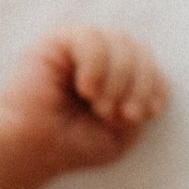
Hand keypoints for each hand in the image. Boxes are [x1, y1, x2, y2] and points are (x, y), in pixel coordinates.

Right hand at [0, 26, 168, 176]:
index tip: (142, 115)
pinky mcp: (57, 42)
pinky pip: (90, 37)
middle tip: (120, 115)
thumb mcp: (121, 134)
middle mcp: (102, 58)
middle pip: (140, 51)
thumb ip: (142, 106)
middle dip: (139, 85)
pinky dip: (95, 64)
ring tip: (100, 106)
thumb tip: (150, 80)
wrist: (32, 151)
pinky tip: (85, 89)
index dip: (155, 88)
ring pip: (119, 40)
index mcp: (120, 79)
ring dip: (118, 78)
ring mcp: (80, 48)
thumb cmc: (72, 144)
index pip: (153, 68)